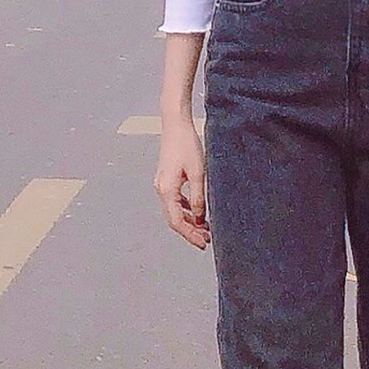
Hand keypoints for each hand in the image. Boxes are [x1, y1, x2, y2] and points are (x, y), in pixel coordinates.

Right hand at [154, 118, 210, 250]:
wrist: (176, 125)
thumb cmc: (186, 144)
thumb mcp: (198, 172)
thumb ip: (199, 197)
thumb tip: (201, 218)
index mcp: (167, 190)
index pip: (177, 222)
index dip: (190, 235)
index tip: (203, 243)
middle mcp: (161, 189)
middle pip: (175, 219)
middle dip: (190, 231)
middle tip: (207, 240)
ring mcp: (163, 184)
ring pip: (175, 211)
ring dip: (189, 221)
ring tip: (205, 229)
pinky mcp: (167, 178)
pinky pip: (176, 200)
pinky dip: (187, 209)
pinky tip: (198, 211)